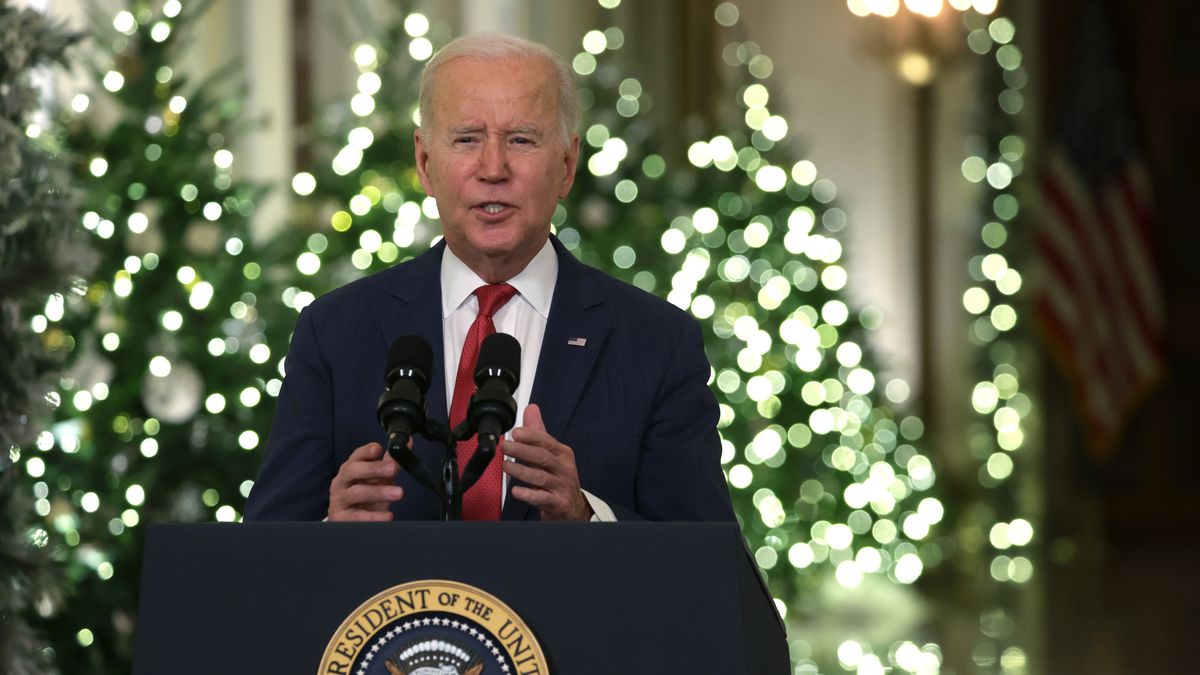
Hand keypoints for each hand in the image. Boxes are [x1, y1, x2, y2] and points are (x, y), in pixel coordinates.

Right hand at [327, 442, 403, 520]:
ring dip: (379, 492)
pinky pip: (358, 516)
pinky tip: (387, 516)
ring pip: (357, 493)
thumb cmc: (365, 497)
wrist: (349, 521)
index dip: (366, 451)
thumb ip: (391, 463)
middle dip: (374, 468)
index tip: (379, 449)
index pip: (356, 456)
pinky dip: (373, 517)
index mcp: (350, 469)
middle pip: (354, 470)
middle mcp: (342, 482)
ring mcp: (340, 499)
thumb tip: (407, 443)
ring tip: (398, 493)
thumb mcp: (378, 480)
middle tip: (393, 469)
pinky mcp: (342, 518)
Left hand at [502, 404, 591, 520]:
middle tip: (504, 447)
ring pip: (540, 477)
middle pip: (542, 457)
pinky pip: (543, 498)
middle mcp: (564, 468)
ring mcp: (562, 486)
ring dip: (521, 472)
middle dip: (522, 451)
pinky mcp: (559, 503)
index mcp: (562, 453)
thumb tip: (531, 408)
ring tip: (505, 467)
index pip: (546, 441)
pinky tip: (516, 492)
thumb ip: (538, 433)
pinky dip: (529, 495)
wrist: (574, 508)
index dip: (531, 436)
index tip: (515, 433)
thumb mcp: (551, 454)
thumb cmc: (559, 478)